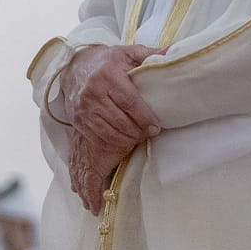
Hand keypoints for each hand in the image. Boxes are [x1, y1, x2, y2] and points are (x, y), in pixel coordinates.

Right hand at [62, 44, 164, 212]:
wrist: (75, 67)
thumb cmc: (109, 60)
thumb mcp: (130, 52)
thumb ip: (152, 54)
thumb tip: (175, 53)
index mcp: (107, 75)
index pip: (127, 100)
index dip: (143, 117)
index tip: (155, 128)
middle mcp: (92, 96)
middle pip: (116, 123)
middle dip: (133, 134)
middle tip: (146, 138)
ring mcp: (82, 114)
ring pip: (103, 138)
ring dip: (119, 149)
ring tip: (131, 149)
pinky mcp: (77, 129)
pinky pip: (84, 153)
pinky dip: (91, 174)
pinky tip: (93, 197)